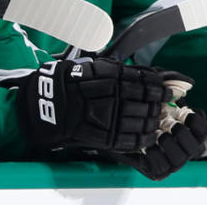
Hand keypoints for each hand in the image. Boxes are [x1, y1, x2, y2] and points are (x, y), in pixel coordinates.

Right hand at [17, 58, 166, 152]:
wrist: (41, 107)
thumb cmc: (62, 84)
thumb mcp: (85, 67)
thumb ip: (111, 70)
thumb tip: (139, 73)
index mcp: (107, 77)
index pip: (143, 80)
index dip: (157, 84)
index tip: (164, 87)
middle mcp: (111, 96)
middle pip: (146, 100)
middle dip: (158, 102)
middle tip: (163, 103)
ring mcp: (109, 118)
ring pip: (142, 120)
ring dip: (153, 120)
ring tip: (156, 119)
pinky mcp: (105, 138)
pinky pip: (131, 140)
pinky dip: (143, 139)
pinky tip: (148, 136)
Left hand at [108, 72, 206, 179]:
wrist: (115, 126)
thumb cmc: (141, 106)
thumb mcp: (153, 91)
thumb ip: (169, 83)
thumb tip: (189, 82)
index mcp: (185, 131)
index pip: (203, 132)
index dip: (199, 124)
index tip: (188, 113)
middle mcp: (180, 148)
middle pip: (194, 149)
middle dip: (185, 136)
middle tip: (173, 125)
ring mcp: (167, 160)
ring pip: (178, 160)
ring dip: (172, 147)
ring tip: (161, 136)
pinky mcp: (152, 168)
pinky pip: (159, 168)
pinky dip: (155, 156)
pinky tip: (148, 145)